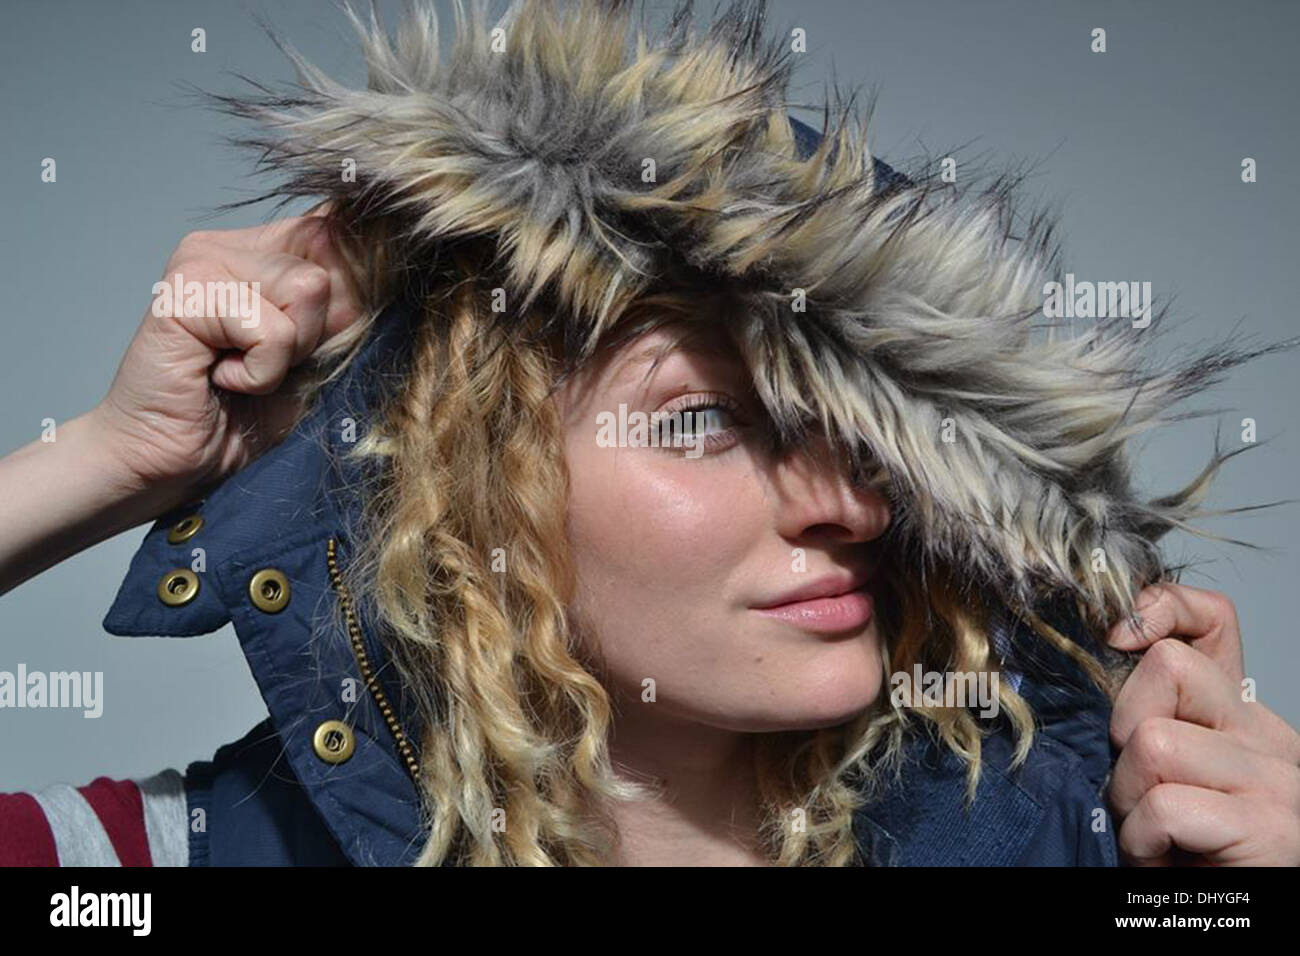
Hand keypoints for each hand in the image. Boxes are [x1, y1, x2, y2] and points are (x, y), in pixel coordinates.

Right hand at [91, 205, 362, 511]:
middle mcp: (233, 244)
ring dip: (290, 352)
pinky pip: (271, 330)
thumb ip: (349, 307)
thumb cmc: (246, 415)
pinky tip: (223, 380)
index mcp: (268, 250)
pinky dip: (261, 373)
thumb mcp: (320, 357)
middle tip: (269, 365)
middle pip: (334, 257)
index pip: (343, 229)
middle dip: (321, 330)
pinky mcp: (184, 292)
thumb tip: (387, 256)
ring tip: (244, 371)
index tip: (327, 338)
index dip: (360, 284)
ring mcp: (203, 260)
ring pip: (308, 288)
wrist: (173, 464)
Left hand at [1105, 583, 1299, 864]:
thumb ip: (1148, 717)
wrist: (1233, 913)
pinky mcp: (1268, 827)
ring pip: (1153, 742)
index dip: (1158, 611)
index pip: (1212, 620)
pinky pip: (1165, 807)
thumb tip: (1096, 664)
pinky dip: (1141, 841)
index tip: (1115, 638)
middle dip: (1123, 724)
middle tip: (1135, 783)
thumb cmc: (1188, 850)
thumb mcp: (1162, 770)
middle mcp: (1266, 736)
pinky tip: (1160, 859)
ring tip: (1149, 831)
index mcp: (1241, 715)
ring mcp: (1274, 780)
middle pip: (1168, 668)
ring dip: (1128, 796)